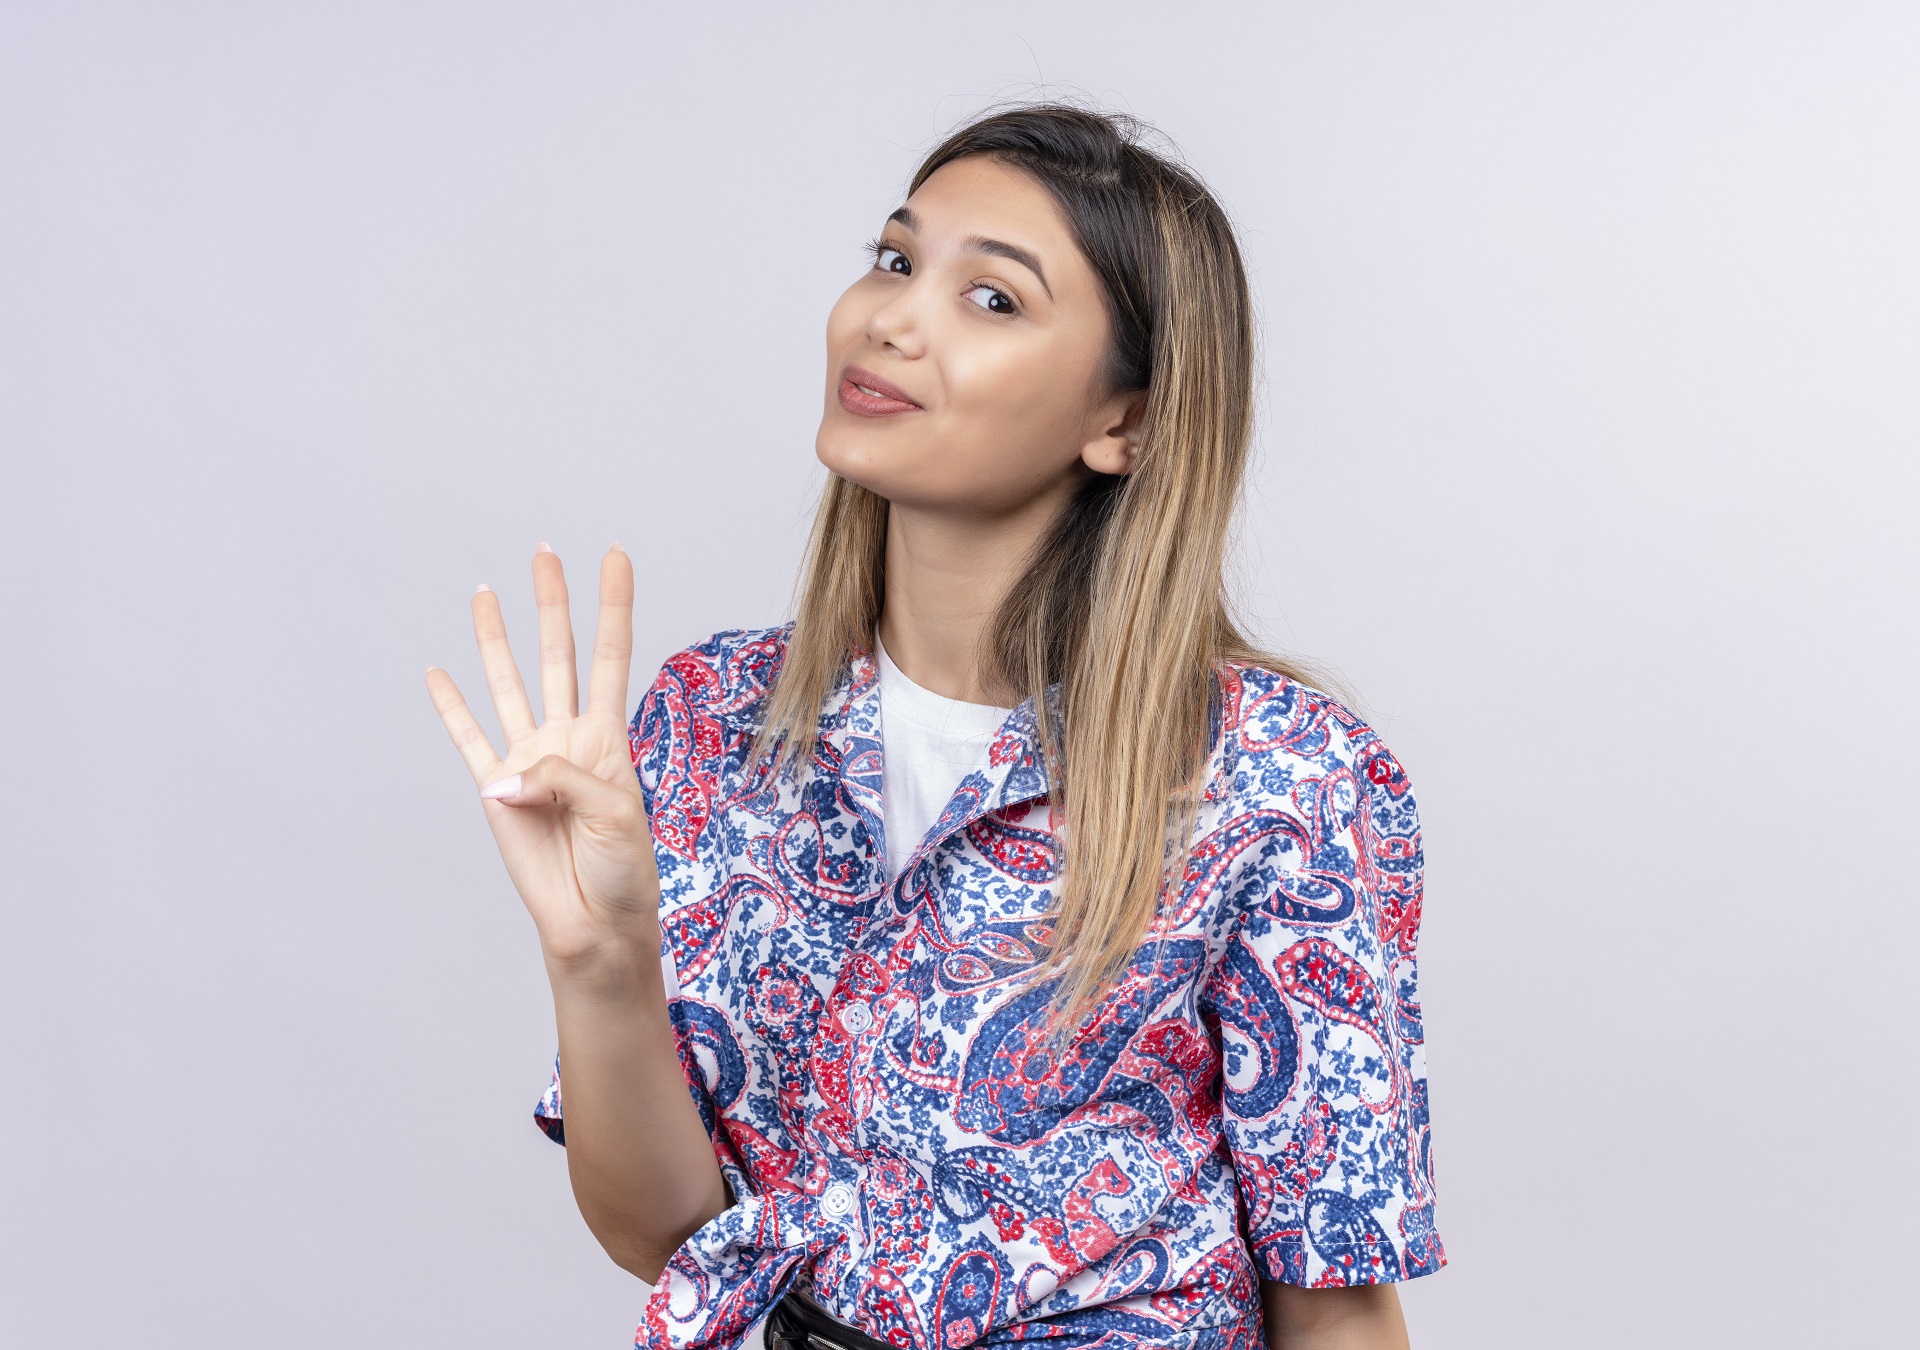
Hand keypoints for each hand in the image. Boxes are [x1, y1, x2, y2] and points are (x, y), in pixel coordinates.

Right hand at [425, 544, 659, 971]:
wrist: (596, 923)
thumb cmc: (622, 871)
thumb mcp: (613, 814)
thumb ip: (563, 779)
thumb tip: (502, 774)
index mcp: (607, 739)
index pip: (611, 655)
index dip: (613, 604)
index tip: (616, 554)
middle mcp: (567, 740)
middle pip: (557, 654)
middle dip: (551, 603)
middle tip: (544, 552)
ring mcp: (529, 762)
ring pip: (509, 684)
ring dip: (496, 639)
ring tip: (486, 593)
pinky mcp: (496, 792)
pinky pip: (469, 740)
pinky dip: (451, 708)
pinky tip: (438, 674)